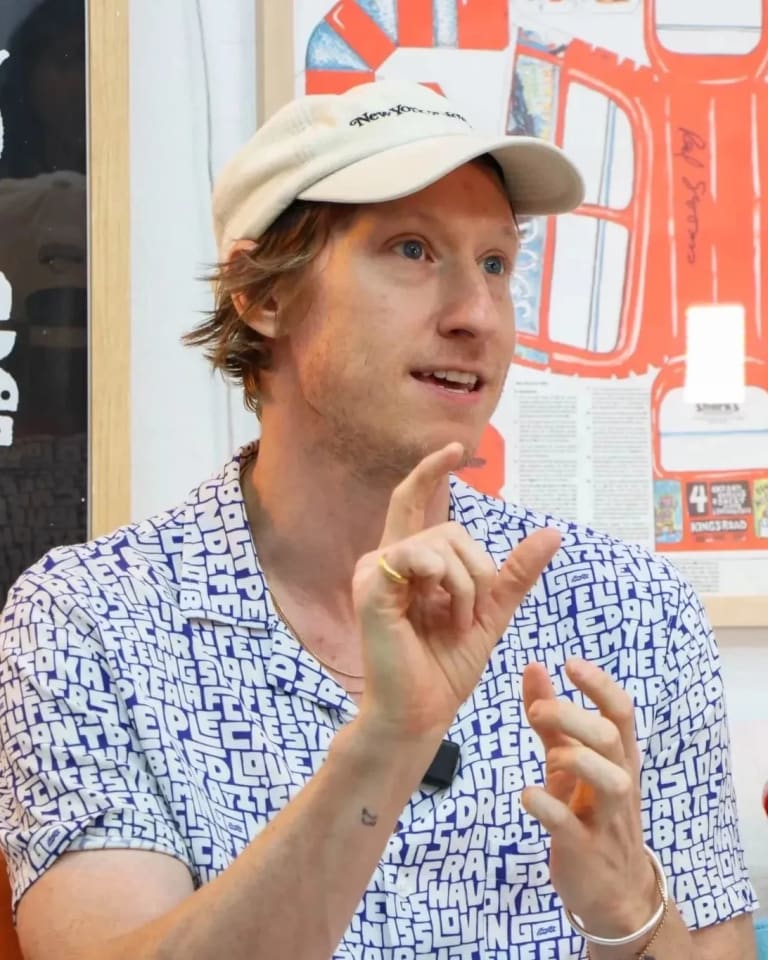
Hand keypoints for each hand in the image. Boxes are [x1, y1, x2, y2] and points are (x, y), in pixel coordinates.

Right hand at [352, 442, 560, 739]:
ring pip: (441, 543)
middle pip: (448, 528)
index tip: (458, 449)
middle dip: (478, 568)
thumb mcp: (490, 612)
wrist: (421, 713)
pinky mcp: (370, 589)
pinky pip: (421, 558)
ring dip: (466, 585)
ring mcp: (373, 573)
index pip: (413, 500)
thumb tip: (553, 533)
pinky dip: (448, 586)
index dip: (432, 470)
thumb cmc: (445, 667)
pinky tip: (441, 616)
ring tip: (456, 622)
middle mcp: (384, 560)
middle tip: (471, 613)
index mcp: (407, 563)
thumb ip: (514, 574)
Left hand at [521, 658, 658, 937]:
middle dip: (574, 718)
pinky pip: (570, 826)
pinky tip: (527, 795)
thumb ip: (553, 719)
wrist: (615, 893)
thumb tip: (533, 668)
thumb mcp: (572, 763)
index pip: (621, 713)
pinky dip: (548, 807)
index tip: (570, 663)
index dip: (599, 685)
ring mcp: (605, 819)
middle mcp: (619, 783)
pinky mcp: (585, 850)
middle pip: (609, 739)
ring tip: (549, 755)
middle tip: (538, 712)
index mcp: (619, 758)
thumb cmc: (590, 812)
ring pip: (609, 781)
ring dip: (576, 759)